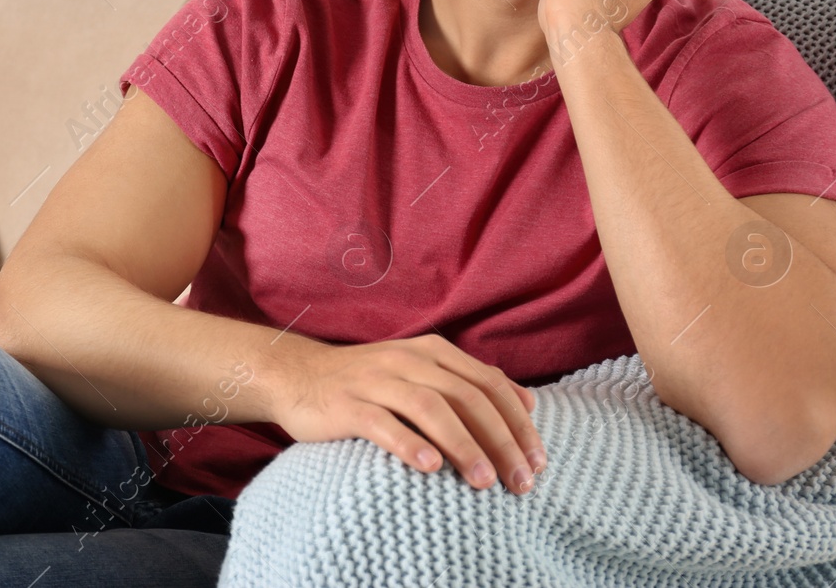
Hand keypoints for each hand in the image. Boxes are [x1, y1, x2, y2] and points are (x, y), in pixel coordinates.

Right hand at [269, 334, 545, 493]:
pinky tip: (430, 467)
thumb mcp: (421, 371)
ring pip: (430, 408)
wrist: (297, 374)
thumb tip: (526, 401)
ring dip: (463, 445)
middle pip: (467, 398)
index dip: (518, 422)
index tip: (538, 461)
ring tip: (484, 481)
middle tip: (521, 482)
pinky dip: (408, 443)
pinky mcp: (347, 404)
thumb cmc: (368, 381)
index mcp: (432, 352)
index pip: (489, 384)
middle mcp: (408, 361)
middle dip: (501, 441)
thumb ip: (470, 382)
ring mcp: (376, 381)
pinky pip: (382, 423)